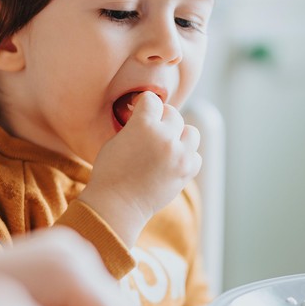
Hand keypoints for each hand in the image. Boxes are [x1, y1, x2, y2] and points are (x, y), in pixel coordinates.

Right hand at [77, 92, 200, 246]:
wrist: (117, 205)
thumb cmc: (109, 174)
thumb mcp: (115, 141)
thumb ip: (134, 126)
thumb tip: (146, 118)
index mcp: (143, 125)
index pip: (151, 100)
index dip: (143, 105)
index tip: (139, 111)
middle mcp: (165, 137)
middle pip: (173, 114)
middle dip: (161, 119)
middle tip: (151, 130)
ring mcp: (179, 155)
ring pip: (190, 132)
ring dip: (179, 135)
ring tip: (166, 145)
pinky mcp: (186, 171)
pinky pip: (195, 155)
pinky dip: (186, 156)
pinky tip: (172, 161)